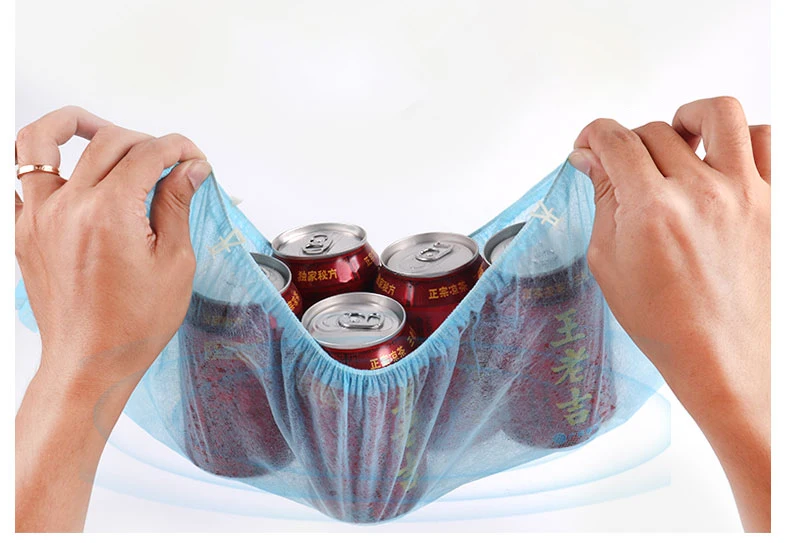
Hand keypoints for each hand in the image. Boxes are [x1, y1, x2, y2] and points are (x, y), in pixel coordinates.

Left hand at [15, 106, 210, 531]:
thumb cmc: (133, 325)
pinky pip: (12, 183)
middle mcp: (69, 208)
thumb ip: (176, 206)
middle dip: (142, 139)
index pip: (146, 154)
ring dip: (68, 124)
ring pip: (37, 142)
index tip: (190, 157)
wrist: (90, 363)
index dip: (176, 148)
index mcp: (111, 215)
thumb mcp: (174, 264)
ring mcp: (38, 218)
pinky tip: (57, 167)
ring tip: (93, 128)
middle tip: (163, 158)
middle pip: (105, 141)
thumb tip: (189, 170)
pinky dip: (31, 163)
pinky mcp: (22, 233)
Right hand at [569, 97, 769, 531]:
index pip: (614, 139)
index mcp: (651, 211)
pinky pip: (767, 139)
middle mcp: (699, 193)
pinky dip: (742, 137)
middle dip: (629, 143)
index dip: (593, 135)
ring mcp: (744, 193)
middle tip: (625, 166)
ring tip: (680, 138)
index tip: (590, 144)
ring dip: (688, 119)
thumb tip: (592, 161)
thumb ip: (603, 201)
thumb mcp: (609, 264)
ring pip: (716, 113)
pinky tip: (723, 158)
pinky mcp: (774, 201)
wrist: (724, 360)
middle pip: (653, 130)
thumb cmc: (667, 325)